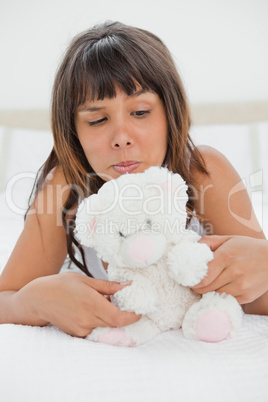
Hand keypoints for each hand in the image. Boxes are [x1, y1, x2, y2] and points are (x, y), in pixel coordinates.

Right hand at [14, 272, 139, 336]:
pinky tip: (93, 310)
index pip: (120, 318)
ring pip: (105, 327)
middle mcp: (87, 320)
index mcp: (92, 304)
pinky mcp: (76, 334)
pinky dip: (99, 321)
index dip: (133, 316)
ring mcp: (81, 329)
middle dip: (124, 316)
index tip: (140, 310)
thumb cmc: (62, 285)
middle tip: (126, 304)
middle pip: (115, 324)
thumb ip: (109, 286)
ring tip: (104, 304)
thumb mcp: (87, 280)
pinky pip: (95, 330)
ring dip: (110, 318)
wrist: (39, 299)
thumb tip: (128, 285)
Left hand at [191, 235, 267, 304]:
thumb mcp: (229, 239)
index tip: (188, 280)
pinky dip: (221, 297)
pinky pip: (227, 300)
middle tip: (194, 285)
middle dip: (197, 288)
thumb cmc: (249, 248)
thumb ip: (209, 241)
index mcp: (226, 256)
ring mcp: (242, 286)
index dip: (192, 281)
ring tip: (207, 287)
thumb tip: (192, 248)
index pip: (203, 277)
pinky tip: (220, 290)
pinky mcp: (247, 296)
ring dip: (208, 293)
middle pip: (206, 289)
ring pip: (215, 296)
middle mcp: (234, 272)